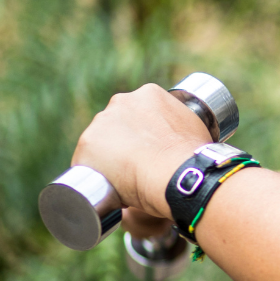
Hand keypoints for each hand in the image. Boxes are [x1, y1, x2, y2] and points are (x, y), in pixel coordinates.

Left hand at [70, 84, 211, 218]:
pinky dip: (92, 175)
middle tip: (137, 167)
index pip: (137, 113)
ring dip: (105, 158)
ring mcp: (101, 122)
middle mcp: (121, 101)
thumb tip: (192, 140)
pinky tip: (102, 186)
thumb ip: (187, 128)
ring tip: (122, 181)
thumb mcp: (196, 130)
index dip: (141, 133)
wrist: (177, 174)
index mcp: (149, 94)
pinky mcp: (87, 145)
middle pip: (115, 124)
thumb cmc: (193, 157)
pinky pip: (84, 163)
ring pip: (97, 142)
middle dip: (122, 143)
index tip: (148, 150)